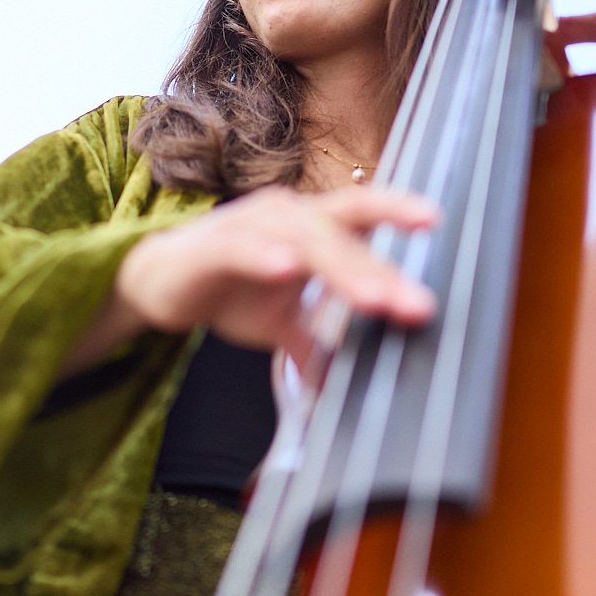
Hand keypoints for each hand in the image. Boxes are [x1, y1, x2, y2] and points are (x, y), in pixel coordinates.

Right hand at [115, 186, 437, 352]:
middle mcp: (285, 214)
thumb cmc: (228, 288)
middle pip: (341, 232)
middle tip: (416, 305)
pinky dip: (264, 256)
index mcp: (309, 224)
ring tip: (373, 298)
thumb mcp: (283, 323)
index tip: (437, 223)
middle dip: (380, 270)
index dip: (397, 210)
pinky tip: (286, 269)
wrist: (158, 282)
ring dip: (341, 268)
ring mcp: (248, 225)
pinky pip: (242, 247)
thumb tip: (348, 385)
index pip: (361, 211)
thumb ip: (319, 344)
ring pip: (303, 239)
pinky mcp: (211, 246)